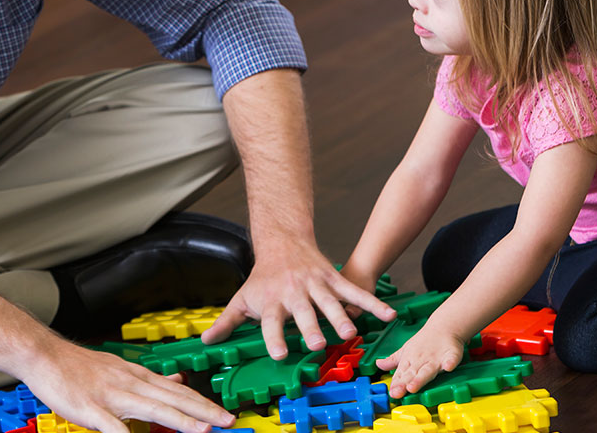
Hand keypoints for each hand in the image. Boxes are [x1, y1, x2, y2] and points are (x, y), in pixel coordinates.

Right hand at [21, 338, 234, 432]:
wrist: (45, 355)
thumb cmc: (80, 366)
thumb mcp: (121, 367)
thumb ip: (150, 378)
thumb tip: (179, 378)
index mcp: (137, 376)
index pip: (178, 390)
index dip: (203, 403)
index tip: (223, 414)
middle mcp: (129, 384)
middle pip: (173, 398)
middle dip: (203, 412)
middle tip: (227, 421)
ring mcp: (111, 396)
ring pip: (152, 407)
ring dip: (180, 420)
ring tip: (203, 431)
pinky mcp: (90, 408)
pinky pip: (112, 425)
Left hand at [200, 240, 394, 358]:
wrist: (282, 241)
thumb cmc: (262, 278)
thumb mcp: (242, 298)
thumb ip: (227, 322)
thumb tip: (207, 342)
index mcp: (273, 301)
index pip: (271, 322)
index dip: (273, 337)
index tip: (278, 354)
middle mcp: (295, 293)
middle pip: (303, 311)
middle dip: (311, 327)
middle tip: (318, 344)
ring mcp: (316, 285)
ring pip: (330, 301)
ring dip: (341, 317)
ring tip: (351, 332)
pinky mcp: (334, 279)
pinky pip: (355, 292)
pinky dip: (372, 302)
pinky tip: (388, 314)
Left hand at [376, 324, 463, 397]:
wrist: (443, 327)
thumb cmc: (424, 343)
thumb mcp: (405, 351)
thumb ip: (393, 360)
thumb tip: (379, 364)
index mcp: (410, 361)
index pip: (401, 374)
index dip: (396, 384)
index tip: (391, 393)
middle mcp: (421, 361)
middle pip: (412, 374)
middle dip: (404, 383)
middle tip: (397, 393)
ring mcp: (436, 359)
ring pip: (428, 370)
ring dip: (420, 378)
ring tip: (413, 386)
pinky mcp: (451, 354)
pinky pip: (451, 359)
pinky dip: (450, 363)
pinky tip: (448, 367)